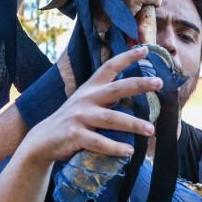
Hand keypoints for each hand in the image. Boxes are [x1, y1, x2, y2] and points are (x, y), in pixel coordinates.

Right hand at [23, 47, 159, 163]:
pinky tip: (129, 151)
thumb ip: (104, 96)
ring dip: (133, 124)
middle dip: (139, 85)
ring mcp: (80, 117)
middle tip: (159, 83)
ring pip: (111, 119)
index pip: (109, 67)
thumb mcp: (85, 103)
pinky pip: (99, 142)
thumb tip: (133, 92)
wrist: (43, 141)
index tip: (145, 49)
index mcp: (90, 88)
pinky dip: (115, 147)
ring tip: (151, 130)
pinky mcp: (75, 135)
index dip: (127, 57)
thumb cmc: (71, 121)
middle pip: (116, 89)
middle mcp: (86, 99)